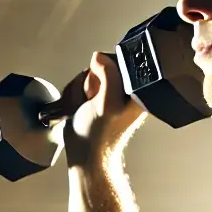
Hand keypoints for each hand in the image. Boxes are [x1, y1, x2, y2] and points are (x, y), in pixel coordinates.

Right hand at [61, 51, 146, 170]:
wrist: (85, 154)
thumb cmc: (100, 135)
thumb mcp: (107, 102)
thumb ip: (108, 74)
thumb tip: (100, 56)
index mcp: (138, 90)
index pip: (121, 61)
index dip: (106, 70)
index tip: (101, 88)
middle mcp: (125, 89)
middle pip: (101, 66)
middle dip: (90, 82)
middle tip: (91, 101)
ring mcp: (109, 92)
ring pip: (87, 74)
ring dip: (79, 91)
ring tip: (84, 107)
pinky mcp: (95, 96)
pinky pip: (79, 83)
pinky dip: (74, 95)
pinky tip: (78, 108)